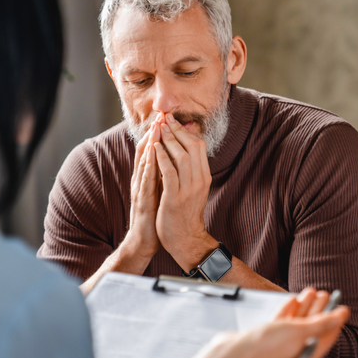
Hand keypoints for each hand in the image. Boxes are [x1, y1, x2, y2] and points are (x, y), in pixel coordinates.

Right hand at [124, 118, 163, 260]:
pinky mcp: (142, 201)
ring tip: (156, 128)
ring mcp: (140, 190)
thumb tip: (173, 159)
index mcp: (147, 178)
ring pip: (144, 162)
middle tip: (160, 116)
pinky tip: (153, 154)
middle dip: (153, 133)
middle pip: (145, 152)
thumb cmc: (154, 216)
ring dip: (149, 144)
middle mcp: (141, 180)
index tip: (165, 118)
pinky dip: (149, 165)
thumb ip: (163, 175)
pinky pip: (145, 180)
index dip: (157, 134)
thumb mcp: (160, 191)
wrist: (145, 241)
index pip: (151, 151)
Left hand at [153, 113, 215, 271]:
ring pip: (181, 156)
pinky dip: (161, 158)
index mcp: (204, 176)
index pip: (199, 146)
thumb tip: (183, 150)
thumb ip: (190, 170)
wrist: (185, 239)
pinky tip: (154, 148)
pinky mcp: (175, 197)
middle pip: (192, 147)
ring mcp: (188, 189)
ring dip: (169, 140)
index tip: (173, 121)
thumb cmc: (185, 213)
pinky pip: (169, 172)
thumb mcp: (193, 189)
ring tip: (159, 129)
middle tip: (165, 119)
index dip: (185, 131)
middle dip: (177, 131)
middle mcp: (199, 180)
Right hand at [240, 288, 349, 357]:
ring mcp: (281, 347)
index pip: (326, 338)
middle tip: (326, 294)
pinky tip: (294, 299)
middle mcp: (295, 354)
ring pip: (297, 324)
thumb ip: (322, 324)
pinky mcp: (268, 339)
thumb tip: (342, 316)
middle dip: (320, 310)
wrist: (234, 352)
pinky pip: (283, 324)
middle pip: (312, 329)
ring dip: (306, 307)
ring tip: (312, 291)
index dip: (335, 321)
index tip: (342, 306)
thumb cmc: (267, 346)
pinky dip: (290, 311)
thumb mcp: (300, 332)